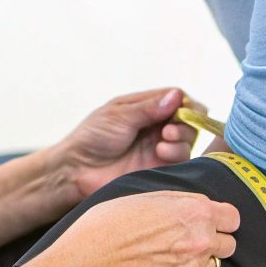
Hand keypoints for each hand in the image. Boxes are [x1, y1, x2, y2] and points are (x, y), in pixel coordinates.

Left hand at [54, 88, 207, 201]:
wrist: (77, 171)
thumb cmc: (91, 138)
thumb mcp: (119, 115)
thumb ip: (149, 108)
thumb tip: (178, 95)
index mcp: (145, 107)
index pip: (178, 98)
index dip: (185, 102)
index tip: (183, 108)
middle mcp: (156, 127)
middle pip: (188, 119)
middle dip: (185, 122)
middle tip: (168, 130)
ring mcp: (159, 148)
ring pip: (188, 140)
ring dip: (182, 138)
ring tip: (163, 142)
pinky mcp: (160, 169)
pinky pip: (182, 161)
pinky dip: (177, 154)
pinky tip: (161, 153)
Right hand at [65, 191, 240, 266]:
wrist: (96, 254)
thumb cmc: (118, 218)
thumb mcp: (156, 196)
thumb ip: (185, 203)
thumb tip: (203, 212)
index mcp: (199, 211)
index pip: (234, 218)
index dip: (222, 220)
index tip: (212, 222)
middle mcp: (202, 239)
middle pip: (229, 245)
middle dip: (214, 242)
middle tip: (191, 240)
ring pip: (213, 265)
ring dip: (199, 260)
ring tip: (174, 255)